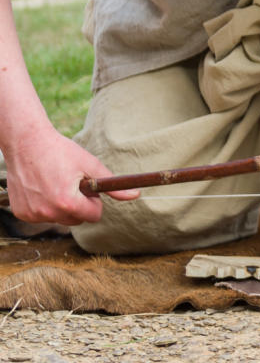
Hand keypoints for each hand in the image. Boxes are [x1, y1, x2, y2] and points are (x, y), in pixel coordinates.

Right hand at [4, 125, 138, 225]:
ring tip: (55, 182)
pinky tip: (40, 186)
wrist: (26, 142)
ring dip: (61, 206)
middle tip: (72, 183)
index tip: (89, 189)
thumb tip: (135, 195)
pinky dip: (44, 205)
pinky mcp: (21, 213)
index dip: (95, 202)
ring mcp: (32, 215)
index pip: (93, 216)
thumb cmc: (60, 151)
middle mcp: (48, 213)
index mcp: (67, 202)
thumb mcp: (89, 163)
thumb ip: (111, 183)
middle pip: (76, 220)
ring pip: (58, 219)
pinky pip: (41, 216)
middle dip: (79, 205)